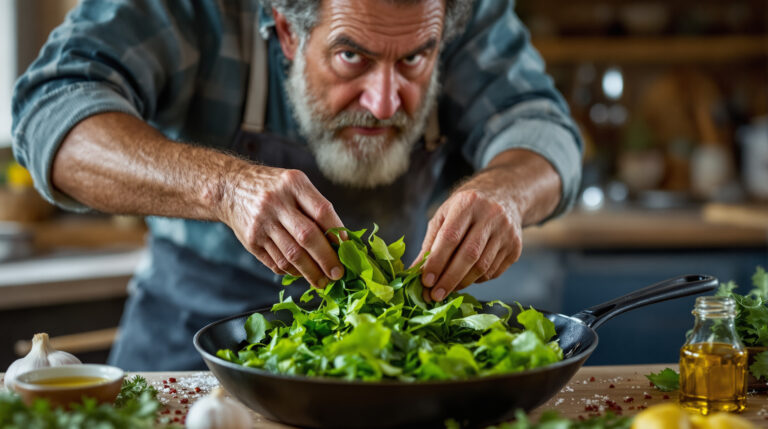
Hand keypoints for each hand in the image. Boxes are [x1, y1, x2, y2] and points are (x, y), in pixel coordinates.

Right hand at [217, 165, 344, 287]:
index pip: (322, 211)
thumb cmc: (274, 188)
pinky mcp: (251, 241)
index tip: (348, 249)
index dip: (337, 232)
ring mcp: (261, 222)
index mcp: (293, 184)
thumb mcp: (295, 184)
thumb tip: (341, 242)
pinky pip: (276, 262)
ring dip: (310, 272)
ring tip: (323, 281)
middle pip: (307, 236)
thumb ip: (315, 208)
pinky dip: (292, 271)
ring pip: (291, 255)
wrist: (231, 188)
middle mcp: (276, 202)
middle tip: (338, 274)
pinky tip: (302, 273)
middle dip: (326, 259)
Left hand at [413, 149, 560, 301]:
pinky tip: (466, 278)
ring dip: (462, 282)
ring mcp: (506, 232)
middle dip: (449, 278)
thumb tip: (415, 272)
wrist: (504, 196)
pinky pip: (493, 271)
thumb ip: (430, 243)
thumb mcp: (444, 216)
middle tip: (435, 296)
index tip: (425, 281)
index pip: (450, 237)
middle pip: (469, 254)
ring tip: (447, 290)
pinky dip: (476, 279)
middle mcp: (490, 215)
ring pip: (483, 266)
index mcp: (468, 203)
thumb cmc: (466, 209)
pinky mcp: (515, 247)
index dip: (437, 261)